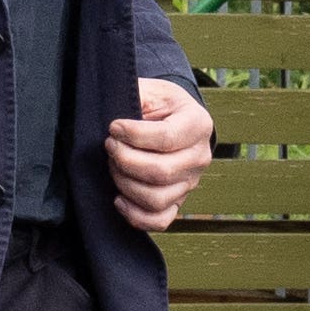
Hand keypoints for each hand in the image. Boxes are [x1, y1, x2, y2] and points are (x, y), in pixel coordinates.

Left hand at [105, 77, 214, 231]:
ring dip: (125, 183)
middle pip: (161, 172)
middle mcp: (200, 157)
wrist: (172, 120)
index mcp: (198, 124)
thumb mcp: (151, 90)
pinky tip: (118, 197)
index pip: (167, 138)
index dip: (134, 135)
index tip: (113, 127)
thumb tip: (114, 119)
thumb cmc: (158, 104)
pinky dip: (134, 214)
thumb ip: (136, 96)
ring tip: (113, 165)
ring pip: (156, 198)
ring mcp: (190, 183)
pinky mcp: (178, 201)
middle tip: (109, 146)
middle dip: (125, 160)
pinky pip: (159, 220)